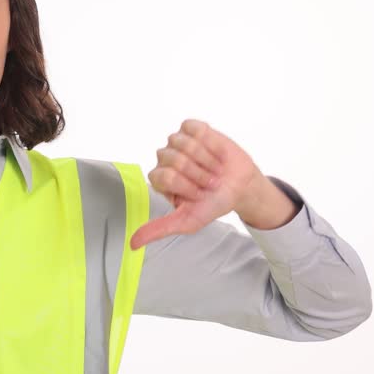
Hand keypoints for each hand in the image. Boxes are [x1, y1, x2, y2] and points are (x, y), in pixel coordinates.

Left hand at [129, 119, 263, 248]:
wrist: (240, 188)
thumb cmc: (213, 203)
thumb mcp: (187, 221)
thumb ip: (159, 229)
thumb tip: (133, 243)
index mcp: (160, 179)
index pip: (164, 176)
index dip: (185, 186)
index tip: (199, 195)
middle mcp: (165, 159)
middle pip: (174, 159)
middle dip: (197, 174)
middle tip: (209, 182)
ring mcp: (178, 142)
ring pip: (185, 144)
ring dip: (206, 159)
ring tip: (214, 169)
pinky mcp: (193, 129)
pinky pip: (196, 130)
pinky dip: (210, 143)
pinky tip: (216, 153)